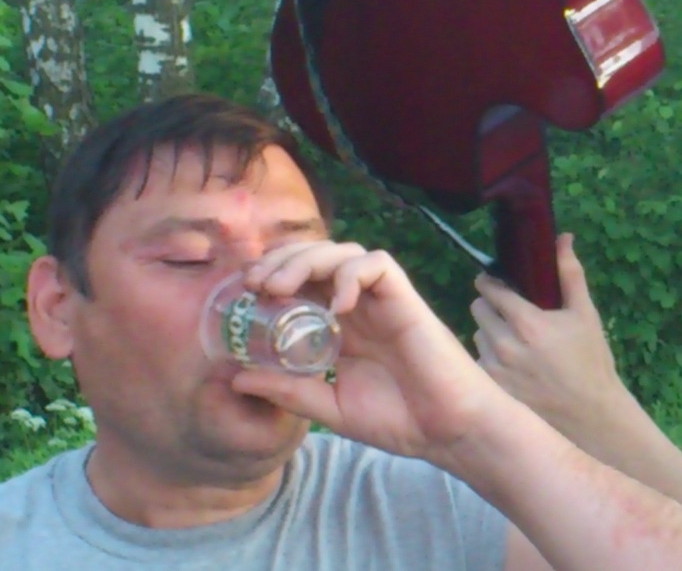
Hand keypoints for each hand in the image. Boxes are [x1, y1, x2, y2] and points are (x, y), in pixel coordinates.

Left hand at [227, 241, 500, 465]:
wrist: (447, 431)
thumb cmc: (397, 420)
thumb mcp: (328, 408)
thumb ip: (287, 391)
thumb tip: (235, 379)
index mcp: (340, 326)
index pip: (303, 279)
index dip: (272, 274)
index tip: (244, 292)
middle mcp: (359, 306)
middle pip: (318, 256)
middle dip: (282, 260)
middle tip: (255, 284)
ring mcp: (383, 300)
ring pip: (344, 251)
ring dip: (307, 260)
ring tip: (281, 287)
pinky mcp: (406, 300)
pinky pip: (377, 265)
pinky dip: (351, 274)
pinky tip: (336, 305)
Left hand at [471, 234, 631, 441]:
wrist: (591, 417)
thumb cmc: (591, 362)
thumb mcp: (585, 315)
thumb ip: (569, 273)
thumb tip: (563, 237)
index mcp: (527, 322)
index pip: (490, 289)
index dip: (491, 282)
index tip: (495, 281)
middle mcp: (504, 345)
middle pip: (478, 309)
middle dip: (491, 306)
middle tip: (509, 313)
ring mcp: (494, 371)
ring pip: (476, 336)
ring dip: (488, 333)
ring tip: (512, 341)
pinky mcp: (490, 391)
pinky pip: (478, 363)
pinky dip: (489, 360)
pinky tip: (511, 367)